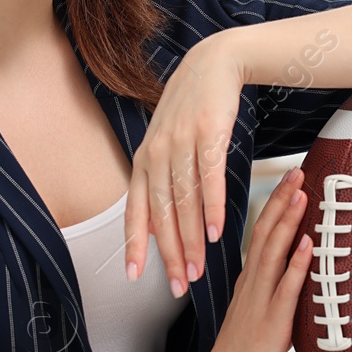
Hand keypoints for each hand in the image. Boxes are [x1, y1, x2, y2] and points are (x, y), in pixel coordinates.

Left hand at [125, 34, 246, 296]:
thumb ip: (161, 180)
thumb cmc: (192, 109)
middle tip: (178, 286)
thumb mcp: (167, 143)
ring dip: (191, 241)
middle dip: (169, 254)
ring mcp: (181, 144)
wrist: (213, 64)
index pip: (135, 210)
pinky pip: (208, 180)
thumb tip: (159, 221)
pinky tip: (216, 234)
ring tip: (199, 270)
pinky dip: (211, 210)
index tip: (135, 277)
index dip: (135, 244)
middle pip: (161, 214)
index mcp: (143, 160)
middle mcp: (156, 154)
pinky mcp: (208, 135)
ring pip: (184, 203)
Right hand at [193, 166, 313, 351]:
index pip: (263, 233)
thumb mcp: (257, 314)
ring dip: (290, 221)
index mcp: (251, 281)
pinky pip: (286, 288)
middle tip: (298, 171)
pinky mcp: (271, 322)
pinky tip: (307, 244)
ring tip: (302, 194)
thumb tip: (294, 272)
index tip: (291, 181)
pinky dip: (297, 264)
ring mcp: (260, 301)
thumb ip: (272, 291)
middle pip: (267, 233)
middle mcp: (253, 284)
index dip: (277, 205)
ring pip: (274, 252)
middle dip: (283, 200)